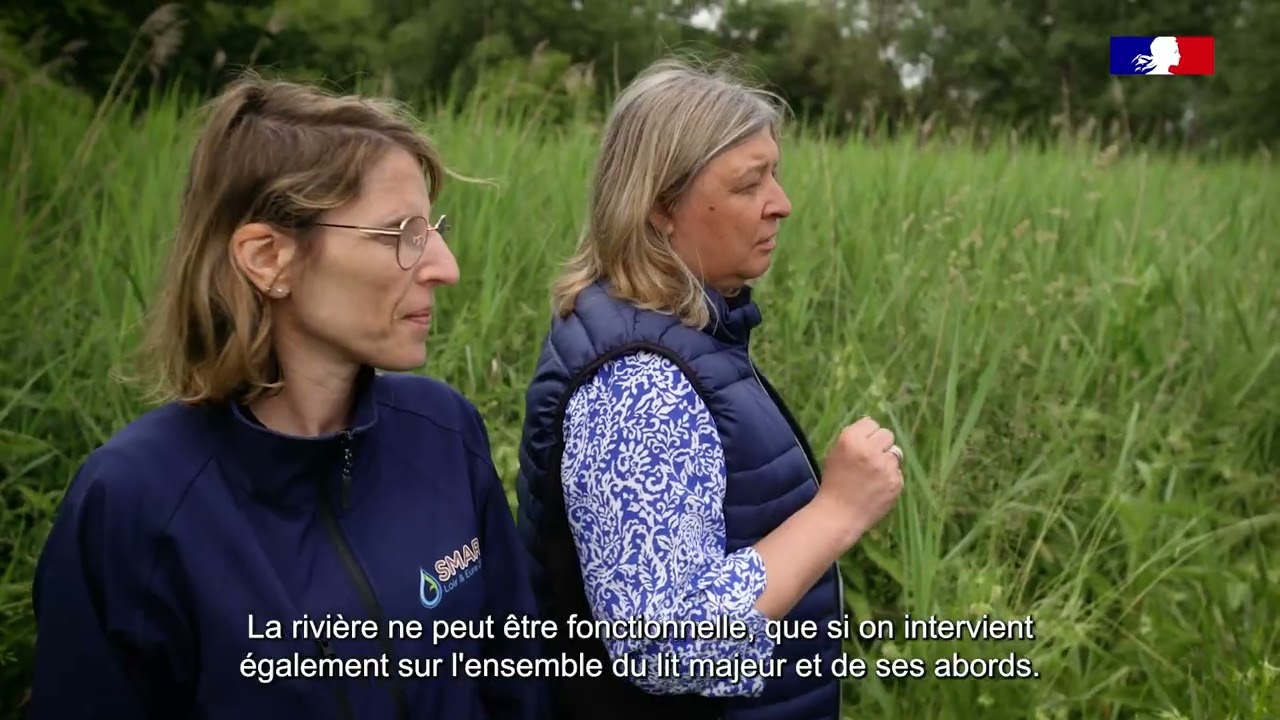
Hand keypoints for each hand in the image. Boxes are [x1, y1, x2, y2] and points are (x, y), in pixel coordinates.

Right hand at [814, 416, 903, 544]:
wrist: (839, 514)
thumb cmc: (834, 483)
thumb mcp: (835, 454)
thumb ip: (854, 439)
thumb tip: (874, 429)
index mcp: (851, 440)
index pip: (871, 423)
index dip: (867, 434)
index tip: (862, 445)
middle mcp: (869, 450)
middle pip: (887, 434)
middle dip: (880, 445)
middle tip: (870, 459)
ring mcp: (885, 467)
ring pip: (895, 454)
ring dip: (886, 462)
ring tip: (872, 476)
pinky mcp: (896, 482)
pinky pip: (897, 472)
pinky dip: (889, 478)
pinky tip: (876, 487)